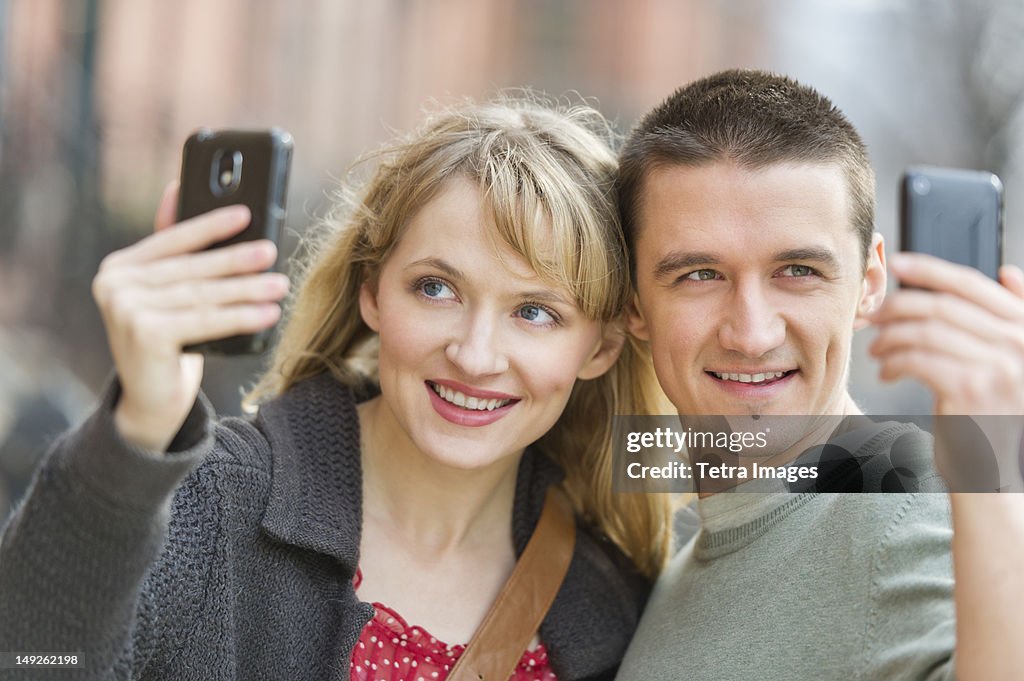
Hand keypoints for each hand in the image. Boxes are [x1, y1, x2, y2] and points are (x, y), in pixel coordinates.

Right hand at [91, 182, 288, 451]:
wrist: (151, 403)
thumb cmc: (169, 342)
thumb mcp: (169, 296)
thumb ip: (173, 251)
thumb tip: (179, 189)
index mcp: (119, 267)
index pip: (172, 239)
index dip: (210, 226)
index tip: (246, 214)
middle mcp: (114, 285)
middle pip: (191, 270)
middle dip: (236, 261)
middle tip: (272, 252)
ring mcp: (125, 309)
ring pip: (202, 296)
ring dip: (247, 290)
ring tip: (280, 285)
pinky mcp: (144, 334)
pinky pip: (205, 321)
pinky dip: (241, 317)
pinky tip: (269, 314)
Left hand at [869, 252, 1023, 415]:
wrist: (996, 466)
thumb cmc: (995, 412)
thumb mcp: (1013, 362)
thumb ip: (1011, 319)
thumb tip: (1006, 273)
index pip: (972, 285)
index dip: (931, 270)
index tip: (899, 263)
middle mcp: (1018, 344)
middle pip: (943, 306)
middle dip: (899, 307)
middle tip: (875, 317)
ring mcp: (997, 366)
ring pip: (925, 331)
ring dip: (890, 337)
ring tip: (877, 350)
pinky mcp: (970, 388)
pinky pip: (916, 359)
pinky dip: (892, 363)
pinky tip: (886, 372)